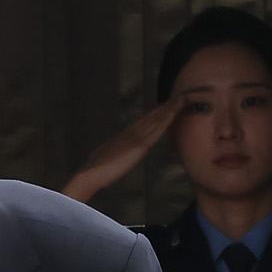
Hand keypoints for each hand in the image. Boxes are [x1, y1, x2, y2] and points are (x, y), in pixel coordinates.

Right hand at [61, 94, 185, 202]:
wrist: (90, 174)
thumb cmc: (96, 172)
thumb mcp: (107, 159)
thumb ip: (114, 155)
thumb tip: (113, 157)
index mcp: (123, 137)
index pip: (143, 122)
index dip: (156, 113)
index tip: (166, 106)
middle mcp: (130, 133)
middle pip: (151, 117)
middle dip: (165, 106)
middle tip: (179, 97)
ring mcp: (134, 138)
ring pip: (155, 120)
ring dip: (169, 109)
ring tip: (181, 99)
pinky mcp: (138, 145)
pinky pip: (155, 130)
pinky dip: (165, 120)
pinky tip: (174, 112)